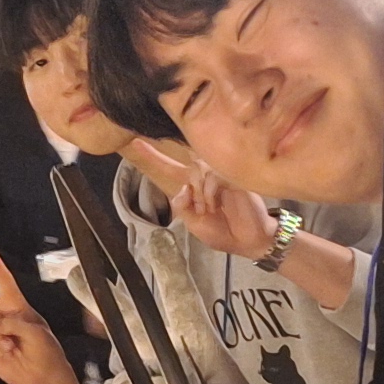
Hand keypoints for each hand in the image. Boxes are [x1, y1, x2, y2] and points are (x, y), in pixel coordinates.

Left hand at [160, 155, 282, 262]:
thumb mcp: (194, 224)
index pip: (171, 167)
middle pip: (188, 165)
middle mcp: (206, 176)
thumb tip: (182, 189)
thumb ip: (182, 207)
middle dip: (191, 190)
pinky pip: (214, 175)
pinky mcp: (234, 176)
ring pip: (199, 168)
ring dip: (201, 193)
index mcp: (194, 186)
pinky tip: (217, 204)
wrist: (248, 240)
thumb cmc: (223, 232)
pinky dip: (210, 192)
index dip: (153, 156)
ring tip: (211, 209)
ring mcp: (222, 174)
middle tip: (202, 210)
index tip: (135, 142)